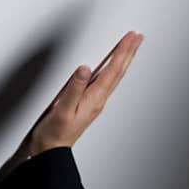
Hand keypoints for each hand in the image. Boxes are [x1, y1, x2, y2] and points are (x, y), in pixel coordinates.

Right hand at [26, 30, 143, 155]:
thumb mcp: (63, 109)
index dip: (122, 52)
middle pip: (118, 71)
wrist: (51, 151)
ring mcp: (94, 102)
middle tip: (137, 37)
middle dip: (128, 52)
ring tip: (130, 48)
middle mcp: (97, 100)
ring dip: (123, 60)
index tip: (130, 38)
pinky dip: (112, 70)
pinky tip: (111, 68)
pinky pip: (106, 82)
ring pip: (113, 76)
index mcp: (94, 98)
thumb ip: (74, 88)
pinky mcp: (88, 103)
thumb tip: (84, 69)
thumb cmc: (55, 133)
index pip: (112, 70)